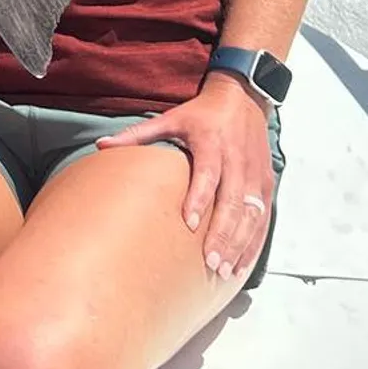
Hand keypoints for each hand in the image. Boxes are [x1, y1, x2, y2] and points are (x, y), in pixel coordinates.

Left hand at [97, 73, 275, 279]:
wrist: (243, 98)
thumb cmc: (202, 113)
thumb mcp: (170, 118)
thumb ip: (138, 134)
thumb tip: (101, 146)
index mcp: (211, 143)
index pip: (207, 174)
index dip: (199, 198)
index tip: (188, 223)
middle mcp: (237, 160)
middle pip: (233, 202)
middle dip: (222, 234)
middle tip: (209, 262)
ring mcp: (255, 174)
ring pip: (251, 214)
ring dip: (240, 244)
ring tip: (224, 270)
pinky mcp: (266, 183)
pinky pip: (263, 217)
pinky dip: (255, 242)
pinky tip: (243, 263)